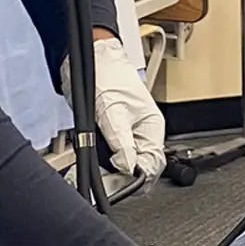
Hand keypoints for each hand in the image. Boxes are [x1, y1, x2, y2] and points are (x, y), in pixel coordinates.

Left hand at [62, 36, 165, 181]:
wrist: (92, 61)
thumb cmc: (108, 76)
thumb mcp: (113, 111)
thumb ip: (121, 140)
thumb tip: (128, 167)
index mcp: (152, 128)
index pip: (152, 164)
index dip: (136, 177)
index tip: (118, 182)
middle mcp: (141, 134)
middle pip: (139, 169)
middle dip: (121, 179)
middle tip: (103, 184)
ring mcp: (126, 136)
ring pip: (123, 168)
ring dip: (109, 176)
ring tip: (95, 177)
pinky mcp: (111, 137)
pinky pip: (110, 160)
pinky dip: (101, 168)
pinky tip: (92, 169)